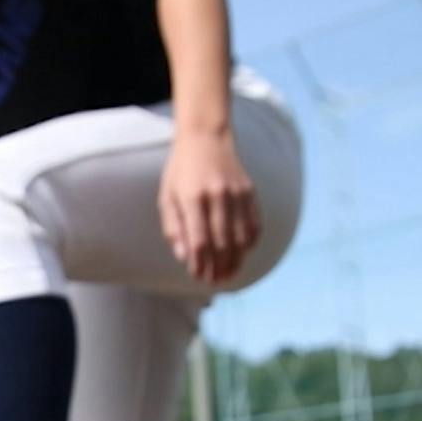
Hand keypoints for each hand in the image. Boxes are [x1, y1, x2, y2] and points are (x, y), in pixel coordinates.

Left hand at [159, 129, 260, 284]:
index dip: (200, 263)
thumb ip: (173, 228)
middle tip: (214, 282)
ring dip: (236, 260)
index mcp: (192, 198)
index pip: (199, 240)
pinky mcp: (249, 192)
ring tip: (229, 275)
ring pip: (240, 237)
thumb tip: (184, 257)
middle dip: (218, 267)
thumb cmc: (181, 172)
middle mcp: (217, 196)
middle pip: (222, 242)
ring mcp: (236, 193)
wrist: (206, 138)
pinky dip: (249, 243)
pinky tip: (242, 254)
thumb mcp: (167, 197)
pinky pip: (254, 224)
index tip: (198, 276)